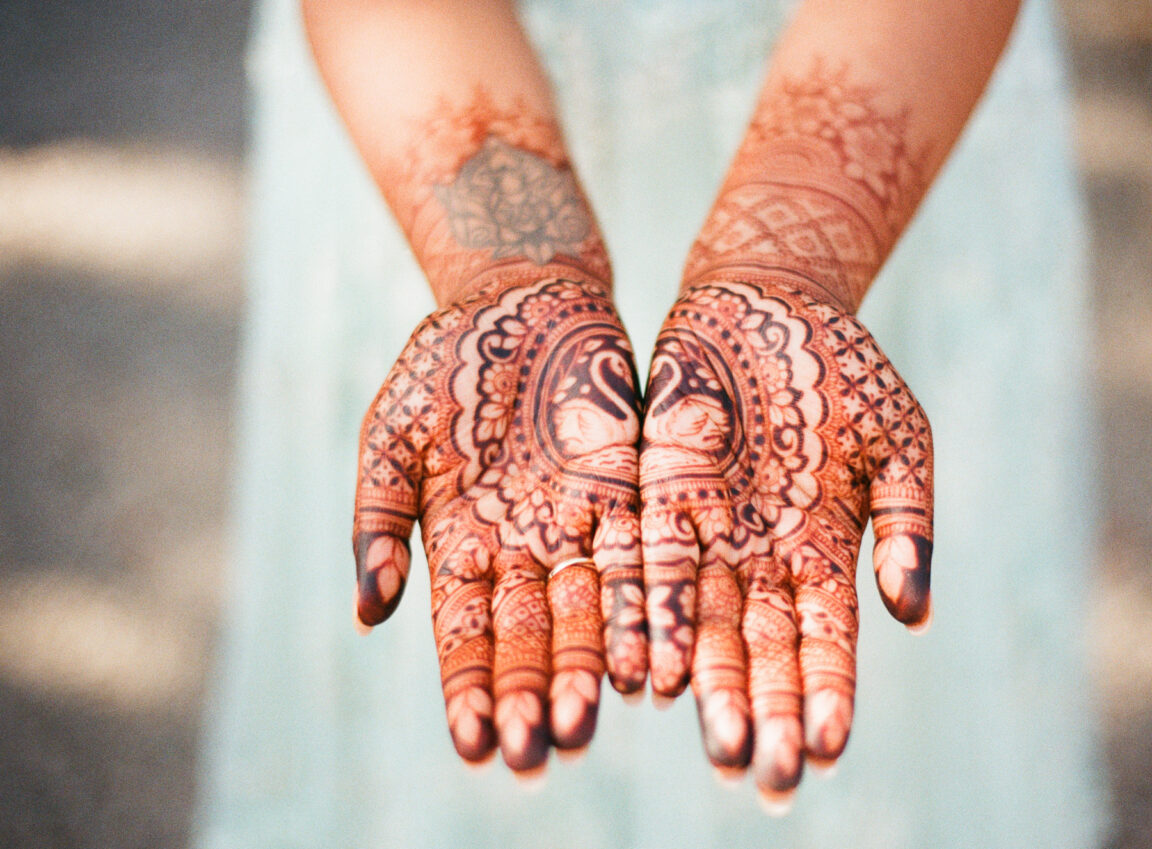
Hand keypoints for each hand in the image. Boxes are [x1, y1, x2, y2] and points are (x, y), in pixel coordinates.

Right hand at [353, 277, 646, 772]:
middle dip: (533, 698)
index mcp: (457, 544)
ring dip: (589, 670)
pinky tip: (649, 658)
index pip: (463, 633)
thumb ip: (380, 521)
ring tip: (589, 727)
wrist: (518, 298)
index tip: (476, 746)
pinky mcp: (630, 491)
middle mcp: (522, 549)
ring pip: (587, 612)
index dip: (469, 689)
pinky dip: (643, 609)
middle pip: (529, 638)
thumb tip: (370, 613)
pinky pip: (639, 559)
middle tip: (538, 759)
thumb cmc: (442, 365)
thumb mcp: (393, 436)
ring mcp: (577, 524)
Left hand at [639, 277, 932, 798]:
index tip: (828, 751)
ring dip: (708, 687)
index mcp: (825, 551)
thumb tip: (913, 614)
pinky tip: (646, 672)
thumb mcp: (897, 442)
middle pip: (761, 651)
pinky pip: (647, 568)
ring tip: (715, 745)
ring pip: (701, 625)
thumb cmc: (845, 369)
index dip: (828, 695)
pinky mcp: (656, 497)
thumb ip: (905, 526)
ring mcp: (706, 532)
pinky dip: (647, 619)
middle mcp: (761, 558)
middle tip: (768, 778)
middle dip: (767, 714)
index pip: (827, 641)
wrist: (769, 299)